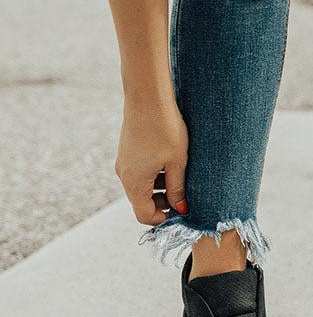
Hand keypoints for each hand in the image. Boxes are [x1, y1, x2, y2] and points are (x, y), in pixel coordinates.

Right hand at [115, 98, 188, 225]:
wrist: (147, 98)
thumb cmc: (165, 130)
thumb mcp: (177, 163)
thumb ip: (178, 189)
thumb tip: (180, 208)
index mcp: (135, 183)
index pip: (144, 215)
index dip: (164, 218)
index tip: (182, 210)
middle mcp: (124, 175)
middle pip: (141, 202)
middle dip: (162, 203)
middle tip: (184, 194)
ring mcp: (124, 162)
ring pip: (141, 186)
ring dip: (160, 187)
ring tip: (180, 175)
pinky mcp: (127, 151)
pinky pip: (139, 172)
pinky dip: (154, 174)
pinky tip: (170, 161)